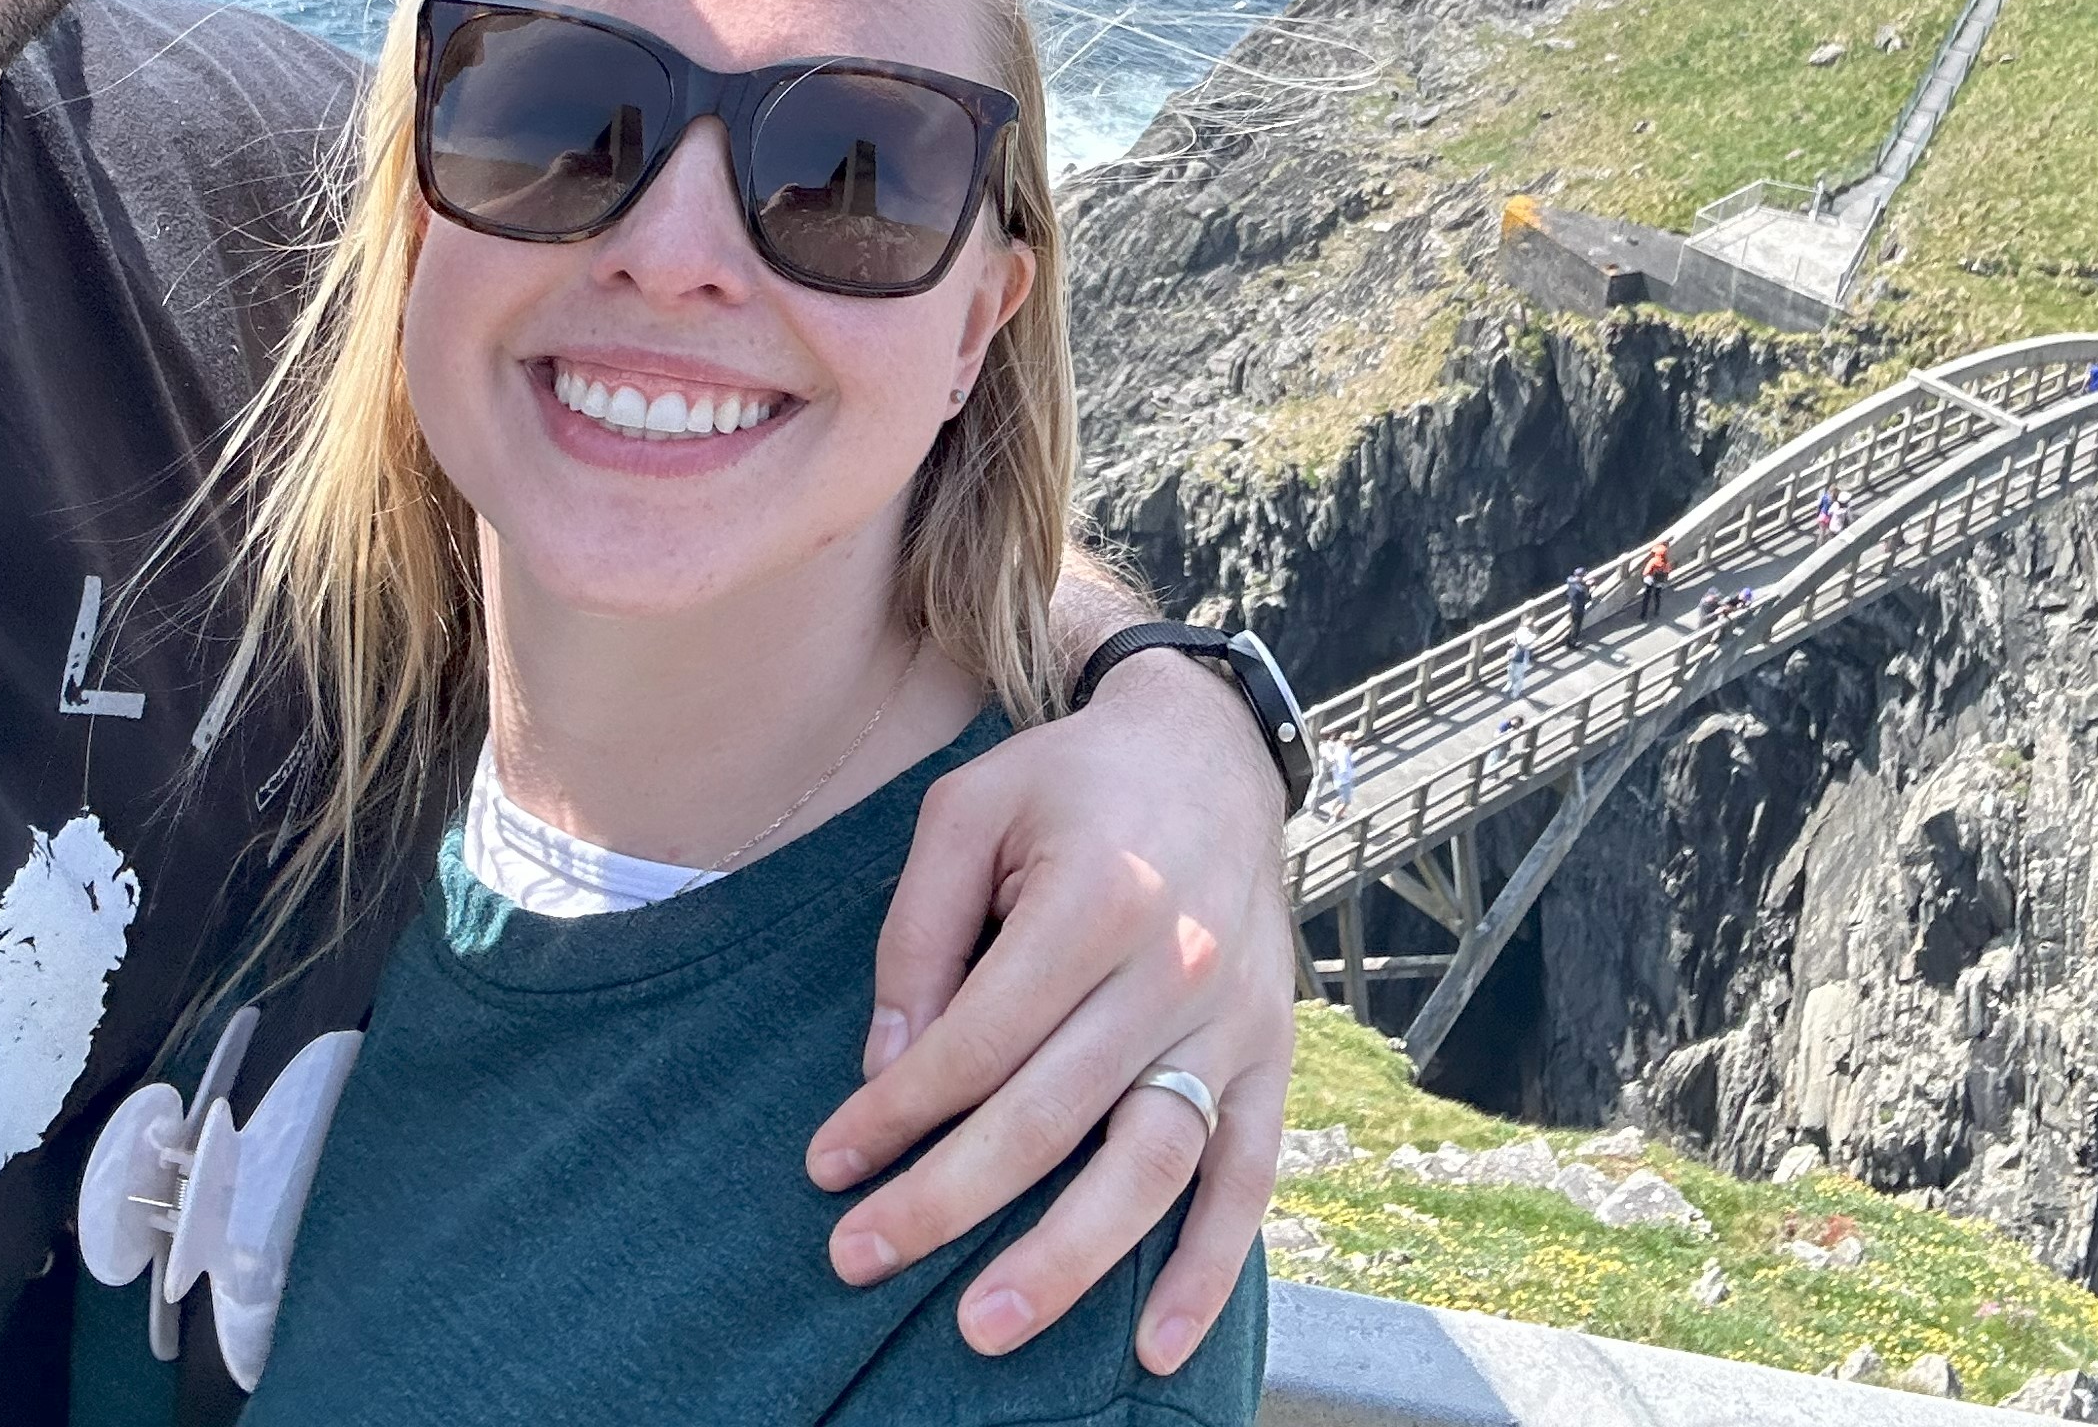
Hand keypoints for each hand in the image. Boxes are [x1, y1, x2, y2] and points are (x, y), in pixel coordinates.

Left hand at [806, 649, 1295, 1373]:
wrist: (1209, 752)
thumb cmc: (1069, 786)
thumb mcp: (966, 813)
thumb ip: (917, 938)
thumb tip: (888, 1069)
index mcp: (1095, 896)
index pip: (977, 1039)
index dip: (894, 1111)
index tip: (826, 1164)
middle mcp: (1174, 964)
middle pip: (1049, 1115)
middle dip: (944, 1200)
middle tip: (857, 1260)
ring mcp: (1233, 1019)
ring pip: (1151, 1164)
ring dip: (1067, 1259)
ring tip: (986, 1328)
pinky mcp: (1270, 1055)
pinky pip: (1248, 1176)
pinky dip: (1209, 1268)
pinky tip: (1156, 1346)